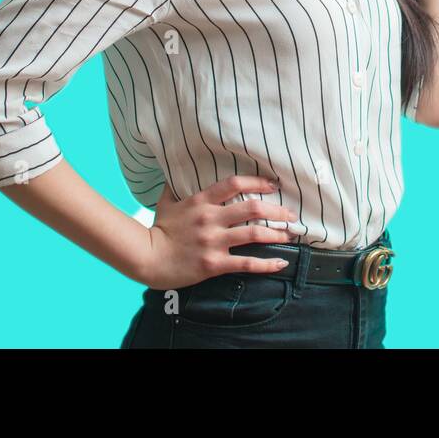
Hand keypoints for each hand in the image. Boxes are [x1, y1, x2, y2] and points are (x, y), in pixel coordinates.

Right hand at [140, 175, 300, 289]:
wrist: (147, 257)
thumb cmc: (158, 229)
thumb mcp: (166, 201)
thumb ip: (175, 186)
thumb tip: (176, 172)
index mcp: (201, 201)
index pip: (235, 183)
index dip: (258, 182)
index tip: (274, 185)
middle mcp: (211, 219)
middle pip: (252, 209)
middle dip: (277, 211)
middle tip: (291, 214)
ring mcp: (213, 242)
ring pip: (254, 235)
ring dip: (277, 234)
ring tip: (291, 235)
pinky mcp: (214, 264)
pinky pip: (246, 263)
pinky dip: (267, 264)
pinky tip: (281, 263)